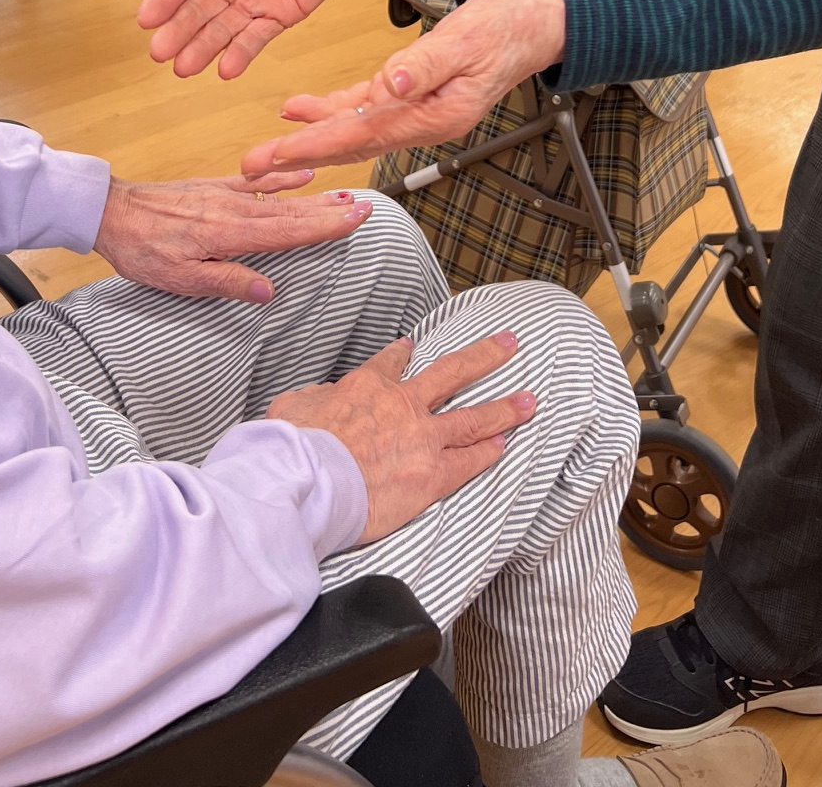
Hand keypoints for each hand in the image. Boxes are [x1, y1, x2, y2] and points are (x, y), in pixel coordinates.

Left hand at [93, 172, 373, 302]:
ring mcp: (225, 195)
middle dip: (330, 211)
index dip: (325, 227)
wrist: (111, 212)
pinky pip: (255, 181)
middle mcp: (233, 210)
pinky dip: (280, 177)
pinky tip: (301, 174)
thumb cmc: (142, 250)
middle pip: (292, 212)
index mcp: (229, 234)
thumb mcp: (179, 280)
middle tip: (365, 207)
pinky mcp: (213, 187)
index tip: (356, 219)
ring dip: (314, 196)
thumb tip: (268, 292)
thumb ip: (225, 282)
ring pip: (279, 197)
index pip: (289, 231)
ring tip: (345, 194)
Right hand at [138, 0, 382, 79]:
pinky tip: (226, 69)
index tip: (146, 18)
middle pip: (199, 9)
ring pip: (224, 28)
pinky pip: (260, 35)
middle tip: (159, 53)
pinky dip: (244, 52)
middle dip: (179, 31)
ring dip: (204, 48)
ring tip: (184, 68)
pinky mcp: (284, 12)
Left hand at [242, 0, 566, 176]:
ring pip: (352, 130)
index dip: (317, 144)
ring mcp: (417, 111)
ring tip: (264, 149)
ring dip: (308, 138)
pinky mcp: (412, 93)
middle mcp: (423, 122)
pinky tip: (300, 109)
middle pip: (351, 143)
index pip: (364, 134)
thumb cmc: (506, 26)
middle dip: (300, 155)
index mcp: (436, 116)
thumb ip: (426, 63)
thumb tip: (390, 83)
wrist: (535, 22)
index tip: (277, 154)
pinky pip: (364, 108)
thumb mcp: (468, 38)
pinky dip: (331, 110)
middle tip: (250, 168)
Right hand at [268, 331, 533, 542]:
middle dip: (484, 356)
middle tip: (509, 343)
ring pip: (473, 416)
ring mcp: (423, 438)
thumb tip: (320, 399)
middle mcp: (403, 404)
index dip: (402, 353)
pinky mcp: (432, 475)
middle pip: (452, 373)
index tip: (411, 345)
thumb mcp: (292, 405)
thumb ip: (313, 398)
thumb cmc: (293, 445)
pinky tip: (503, 445)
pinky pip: (469, 461)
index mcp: (367, 385)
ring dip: (504, 407)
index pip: (390, 362)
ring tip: (530, 399)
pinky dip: (488, 451)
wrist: (309, 479)